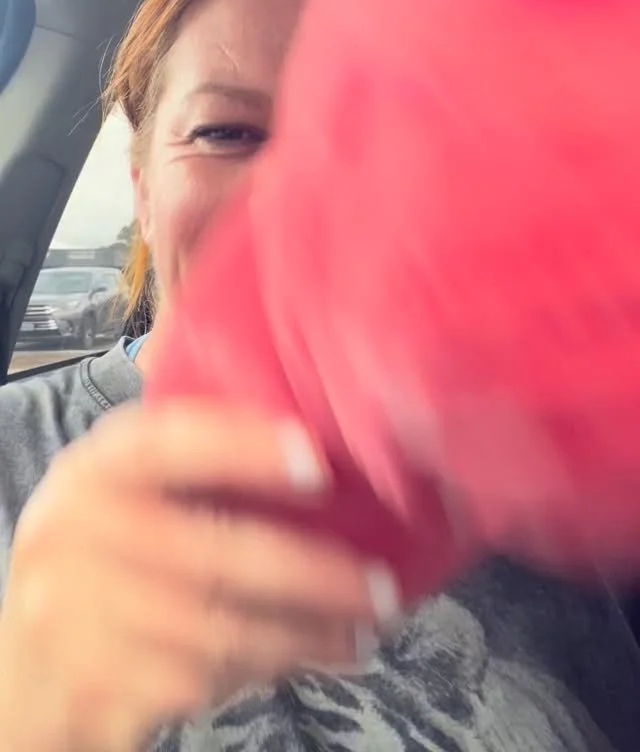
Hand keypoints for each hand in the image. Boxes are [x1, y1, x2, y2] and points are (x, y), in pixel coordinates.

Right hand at [0, 402, 395, 751]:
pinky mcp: (96, 687)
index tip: (318, 460)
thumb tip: (313, 436)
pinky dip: (270, 669)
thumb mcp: (124, 492)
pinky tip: (308, 657)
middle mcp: (75, 534)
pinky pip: (206, 680)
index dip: (244, 447)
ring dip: (307, 635)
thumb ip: (191, 459)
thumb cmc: (102, 558)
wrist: (25, 668)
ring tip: (361, 632)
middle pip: (214, 554)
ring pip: (222, 629)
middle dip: (314, 576)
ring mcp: (77, 617)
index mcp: (94, 470)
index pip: (169, 442)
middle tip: (379, 587)